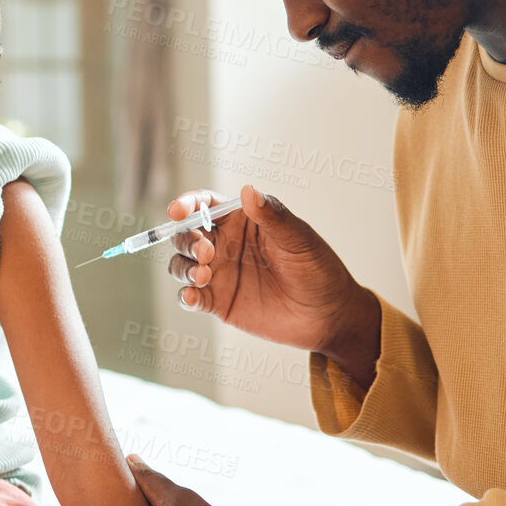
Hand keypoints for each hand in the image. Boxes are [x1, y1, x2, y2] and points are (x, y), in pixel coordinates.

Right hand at [167, 185, 379, 375]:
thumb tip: (248, 191)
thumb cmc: (318, 268)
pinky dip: (185, 296)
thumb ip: (272, 216)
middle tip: (205, 252)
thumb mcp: (298, 239)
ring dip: (183, 266)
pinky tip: (192, 297)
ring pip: (182, 263)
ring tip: (203, 275)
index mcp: (241, 220)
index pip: (205, 204)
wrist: (328, 314)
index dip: (187, 204)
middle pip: (186, 234)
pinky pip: (191, 297)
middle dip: (186, 239)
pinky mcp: (218, 302)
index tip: (178, 211)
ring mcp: (219, 273)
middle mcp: (225, 244)